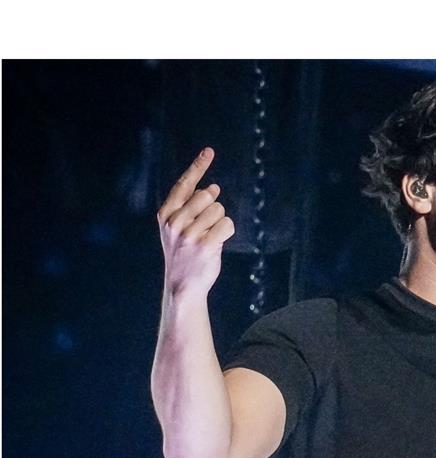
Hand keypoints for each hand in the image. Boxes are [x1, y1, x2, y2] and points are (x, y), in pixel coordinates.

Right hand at [156, 147, 234, 297]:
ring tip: (208, 238)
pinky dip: (227, 232)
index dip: (198, 167)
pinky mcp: (205, 245)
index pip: (184, 184)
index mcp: (166, 214)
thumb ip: (190, 207)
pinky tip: (217, 243)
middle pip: (207, 196)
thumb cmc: (183, 253)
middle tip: (205, 227)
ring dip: (220, 222)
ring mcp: (189, 233)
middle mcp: (175, 221)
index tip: (209, 151)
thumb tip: (213, 188)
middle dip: (213, 207)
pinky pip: (227, 225)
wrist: (182, 285)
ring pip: (219, 210)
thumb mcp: (177, 228)